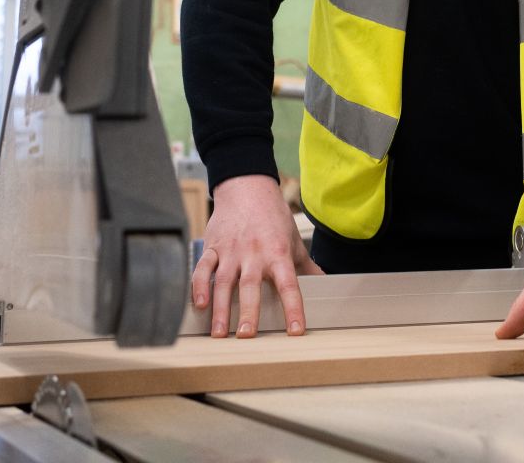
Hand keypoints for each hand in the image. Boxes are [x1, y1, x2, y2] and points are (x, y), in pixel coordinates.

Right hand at [190, 174, 323, 338]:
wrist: (247, 187)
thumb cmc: (272, 216)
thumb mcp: (294, 239)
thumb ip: (306, 265)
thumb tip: (324, 282)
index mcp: (278, 253)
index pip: (289, 284)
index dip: (293, 308)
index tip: (295, 330)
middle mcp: (255, 253)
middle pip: (251, 286)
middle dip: (248, 311)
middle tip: (246, 336)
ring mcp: (232, 251)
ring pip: (224, 282)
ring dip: (220, 308)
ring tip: (219, 333)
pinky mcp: (213, 246)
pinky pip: (203, 268)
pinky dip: (199, 286)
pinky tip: (199, 304)